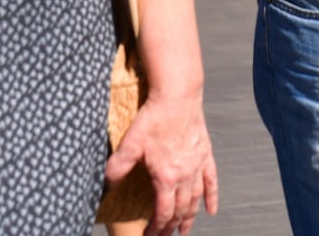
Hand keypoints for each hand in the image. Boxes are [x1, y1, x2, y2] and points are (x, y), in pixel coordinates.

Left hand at [106, 91, 217, 234]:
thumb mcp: (131, 142)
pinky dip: (212, 197)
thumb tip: (106, 183)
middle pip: (180, 210)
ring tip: (186, 231)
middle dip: (171, 227)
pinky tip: (211, 210)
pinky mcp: (205, 154)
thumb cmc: (154, 117)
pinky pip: (211, 181)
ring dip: (190, 218)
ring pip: (195, 200)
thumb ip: (118, 165)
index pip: (163, 212)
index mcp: (166, 177)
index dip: (156, 228)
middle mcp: (184, 176)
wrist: (178, 96)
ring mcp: (197, 166)